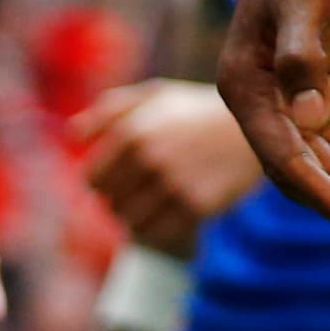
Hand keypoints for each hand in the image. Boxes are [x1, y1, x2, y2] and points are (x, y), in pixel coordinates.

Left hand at [75, 80, 263, 257]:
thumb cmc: (196, 110)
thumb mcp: (156, 96)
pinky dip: (158, 230)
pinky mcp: (195, 206)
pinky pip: (157, 234)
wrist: (257, 124)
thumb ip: (110, 111)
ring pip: (130, 222)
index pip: (91, 178)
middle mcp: (149, 157)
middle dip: (121, 199)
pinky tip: (171, 214)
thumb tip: (72, 133)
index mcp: (133, 130)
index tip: (120, 178)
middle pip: (109, 203)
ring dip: (138, 218)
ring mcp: (172, 183)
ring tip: (155, 203)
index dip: (103, 181)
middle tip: (142, 190)